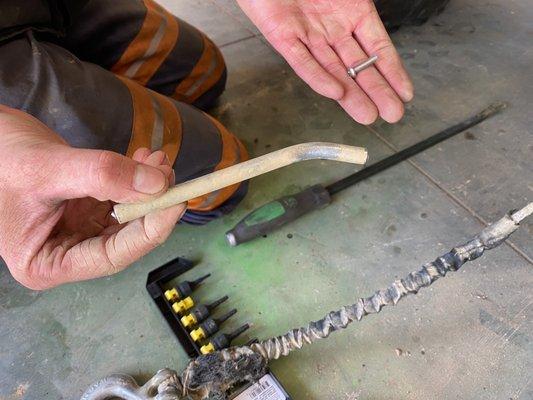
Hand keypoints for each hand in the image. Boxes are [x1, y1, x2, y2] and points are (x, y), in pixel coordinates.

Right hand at [0, 106, 185, 288]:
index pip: (112, 257)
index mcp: (48, 264)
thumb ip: (101, 176)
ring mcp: (77, 229)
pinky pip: (119, 197)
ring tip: (158, 159)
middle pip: (124, 238)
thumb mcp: (48, 170)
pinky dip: (135, 178)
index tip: (175, 204)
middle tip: (168, 175)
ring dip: (147, 189)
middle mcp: (67, 252)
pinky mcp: (85, 208)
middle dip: (151, 206)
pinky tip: (146, 157)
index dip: (148, 232)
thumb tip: (156, 184)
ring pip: (126, 216)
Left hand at [237, 0, 412, 123]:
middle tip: (392, 114)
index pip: (377, 47)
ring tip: (367, 115)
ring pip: (333, 69)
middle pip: (357, 65)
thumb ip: (361, 8)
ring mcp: (308, 34)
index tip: (405, 94)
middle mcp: (332, 28)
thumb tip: (383, 36)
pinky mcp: (282, 37)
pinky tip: (335, 93)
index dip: (392, 71)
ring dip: (350, 94)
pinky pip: (301, 60)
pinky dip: (317, 76)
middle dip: (376, 90)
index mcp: (352, 12)